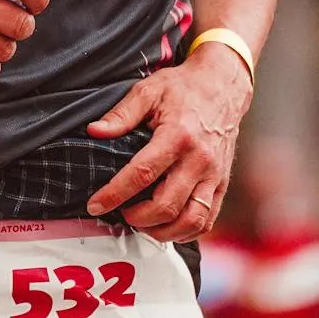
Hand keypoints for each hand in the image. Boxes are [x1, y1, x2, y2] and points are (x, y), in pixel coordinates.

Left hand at [82, 42, 252, 241]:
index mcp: (178, 136)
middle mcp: (199, 160)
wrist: (224, 86)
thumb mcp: (148, 91)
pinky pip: (207, 220)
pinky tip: (166, 226)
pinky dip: (185, 231)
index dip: (115, 194)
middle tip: (120, 212)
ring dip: (162, 231)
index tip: (95, 204)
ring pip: (190, 220)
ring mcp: (214, 175)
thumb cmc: (183, 88)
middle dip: (136, 218)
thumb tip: (94, 131)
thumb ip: (121, 114)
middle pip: (166, 205)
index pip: (142, 174)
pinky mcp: (222, 184)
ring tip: (141, 223)